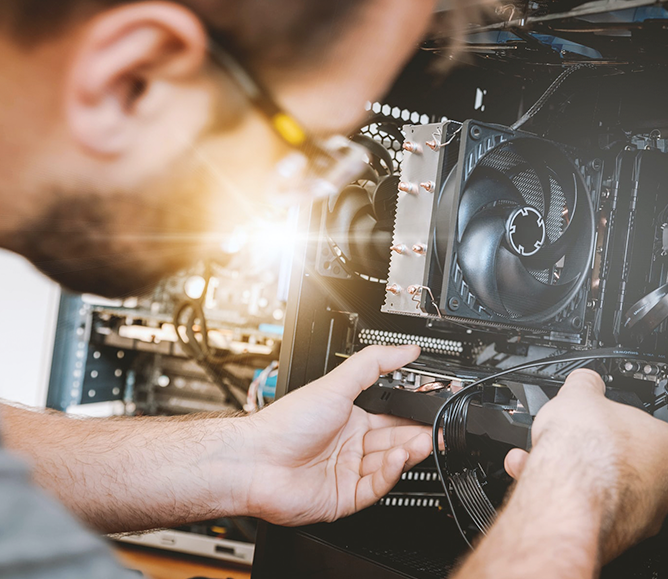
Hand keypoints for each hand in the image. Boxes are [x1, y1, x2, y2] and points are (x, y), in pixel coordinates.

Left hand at [239, 345, 432, 525]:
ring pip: (390, 463)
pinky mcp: (346, 497)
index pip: (392, 415)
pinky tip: (397, 458)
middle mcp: (351, 445)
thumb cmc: (286, 422)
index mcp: (351, 418)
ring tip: (424, 441)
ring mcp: (349, 471)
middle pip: (395, 440)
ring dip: (408, 452)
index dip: (414, 414)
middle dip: (418, 434)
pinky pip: (376, 486)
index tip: (434, 408)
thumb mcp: (336, 383)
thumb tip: (405, 349)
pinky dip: (390, 472)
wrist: (256, 461)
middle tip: (438, 429)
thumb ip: (373, 364)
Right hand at [504, 369, 667, 561]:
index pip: (638, 425)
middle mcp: (661, 481)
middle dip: (580, 447)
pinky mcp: (613, 533)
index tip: (588, 419)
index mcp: (663, 442)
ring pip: (596, 483)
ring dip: (564, 468)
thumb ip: (586, 385)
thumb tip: (584, 380)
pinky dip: (558, 491)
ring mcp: (639, 512)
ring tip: (534, 458)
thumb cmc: (585, 448)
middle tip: (559, 438)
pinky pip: (582, 505)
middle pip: (615, 457)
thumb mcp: (579, 394)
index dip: (606, 420)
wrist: (565, 492)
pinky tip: (533, 478)